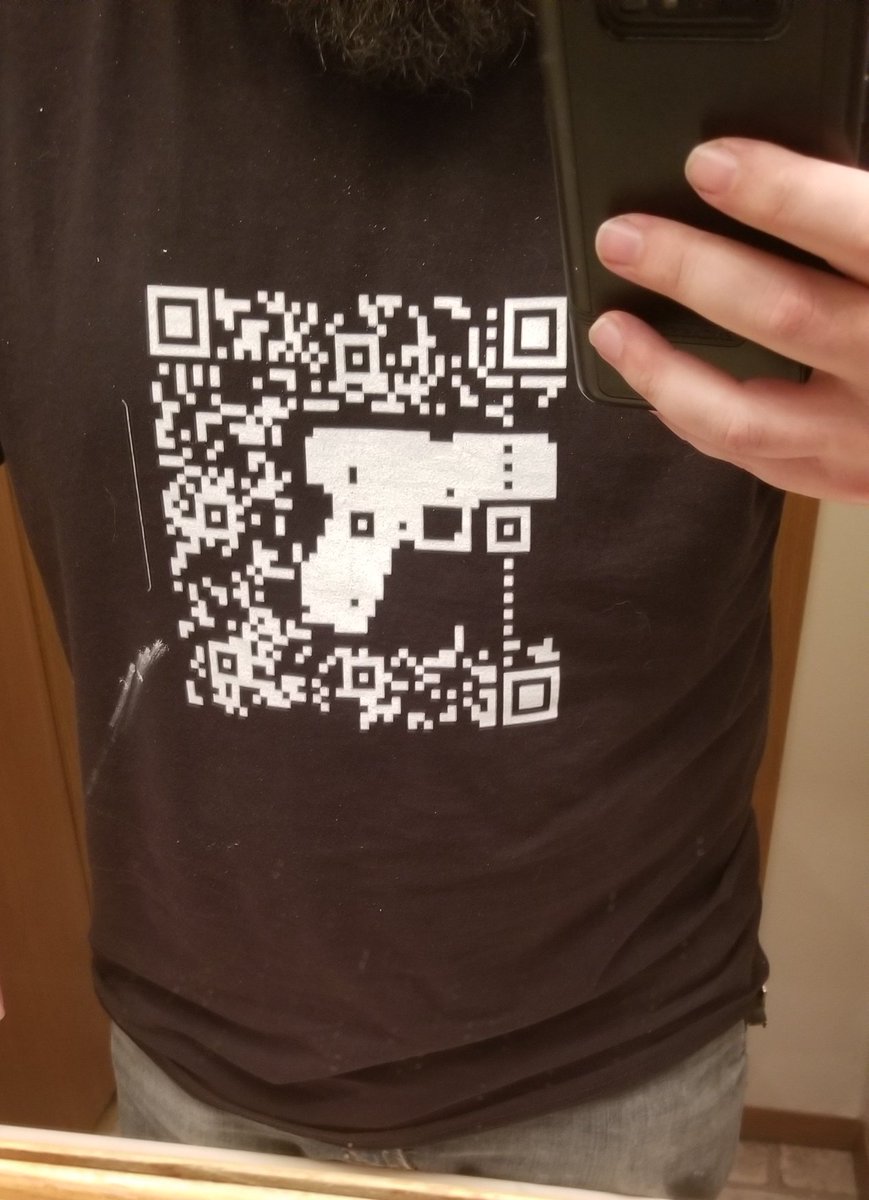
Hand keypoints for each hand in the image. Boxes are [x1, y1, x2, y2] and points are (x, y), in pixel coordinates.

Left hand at [589, 138, 868, 501]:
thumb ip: (866, 226)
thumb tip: (782, 183)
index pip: (856, 228)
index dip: (776, 192)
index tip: (706, 164)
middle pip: (782, 315)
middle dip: (690, 270)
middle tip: (624, 238)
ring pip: (746, 416)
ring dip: (664, 370)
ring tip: (612, 328)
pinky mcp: (852, 481)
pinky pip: (758, 463)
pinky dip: (699, 426)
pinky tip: (663, 394)